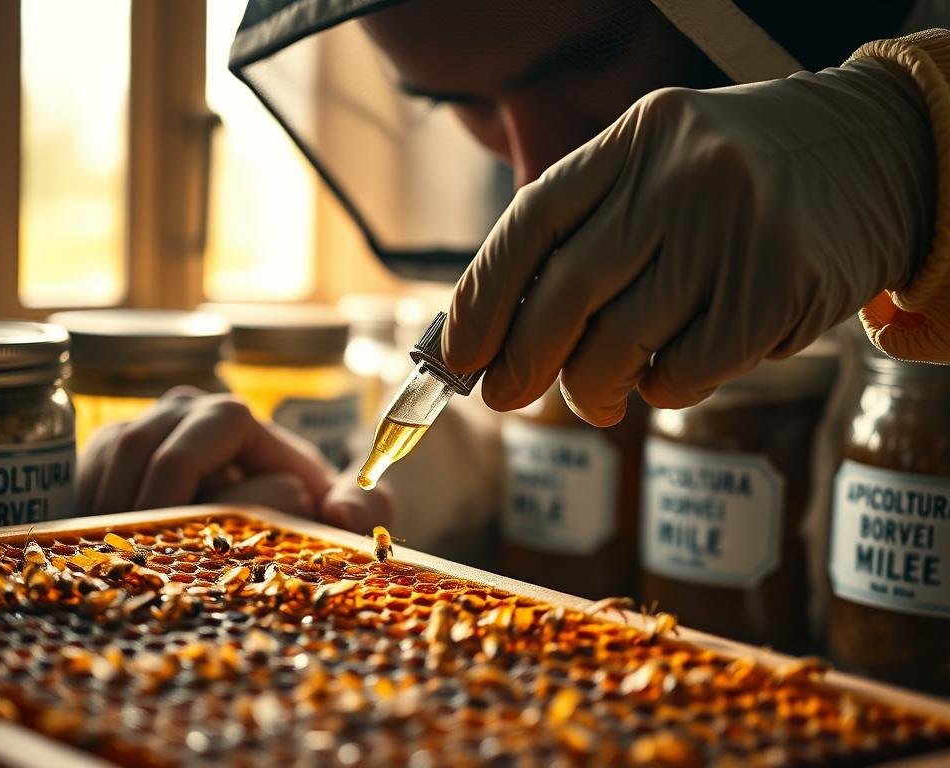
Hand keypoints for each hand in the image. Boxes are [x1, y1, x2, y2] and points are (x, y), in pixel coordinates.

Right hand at [77, 387, 390, 531]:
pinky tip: (110, 546)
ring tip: (127, 557)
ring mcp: (144, 429)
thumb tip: (339, 512)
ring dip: (115, 508)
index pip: (205, 426)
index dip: (182, 470)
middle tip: (140, 555)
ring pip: (112, 457)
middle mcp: (185, 412)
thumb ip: (357, 507)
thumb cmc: (309, 514)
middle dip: (141, 500)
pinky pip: (86, 471)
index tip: (172, 522)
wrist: (272, 518)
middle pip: (146, 441)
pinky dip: (92, 508)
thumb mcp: (343, 514)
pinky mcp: (109, 455)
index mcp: (238, 420)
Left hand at [443, 57, 934, 424]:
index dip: (480, 296)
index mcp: (636, 139)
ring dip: (589, 389)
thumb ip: (588, 231)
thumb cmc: (742, 181)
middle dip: (519, 362)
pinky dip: (659, 392)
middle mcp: (681, 177)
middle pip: (564, 293)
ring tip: (594, 393)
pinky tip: (665, 376)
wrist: (881, 154)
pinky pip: (681, 374)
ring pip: (618, 347)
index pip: (531, 221)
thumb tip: (502, 331)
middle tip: (501, 396)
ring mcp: (733, 232)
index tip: (454, 352)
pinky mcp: (776, 291)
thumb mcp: (661, 169)